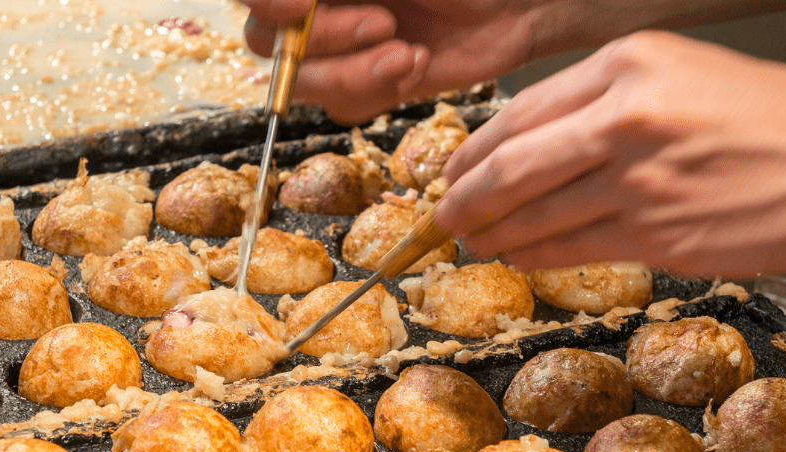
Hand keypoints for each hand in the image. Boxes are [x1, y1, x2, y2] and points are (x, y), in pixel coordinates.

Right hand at [241, 0, 546, 122]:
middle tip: (385, 24)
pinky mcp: (363, 82)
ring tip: (410, 53)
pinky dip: (379, 92)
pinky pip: (342, 107)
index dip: (268, 2)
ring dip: (358, 73)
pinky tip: (416, 65)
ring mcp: (335, 47)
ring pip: (304, 82)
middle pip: (268, 41)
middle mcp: (312, 6)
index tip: (305, 4)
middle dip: (327, 41)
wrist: (517, 3)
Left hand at [439, 31, 785, 277]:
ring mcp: (641, 179)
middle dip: (465, 198)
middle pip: (512, 166)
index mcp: (630, 66)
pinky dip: (538, 257)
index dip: (475, 151)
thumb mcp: (685, 76)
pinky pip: (575, 250)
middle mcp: (626, 117)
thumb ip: (608, 104)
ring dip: (496, 234)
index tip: (454, 170)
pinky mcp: (660, 233)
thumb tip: (537, 146)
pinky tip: (523, 258)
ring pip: (537, 215)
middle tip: (442, 217)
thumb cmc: (779, 118)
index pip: (521, 113)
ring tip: (475, 242)